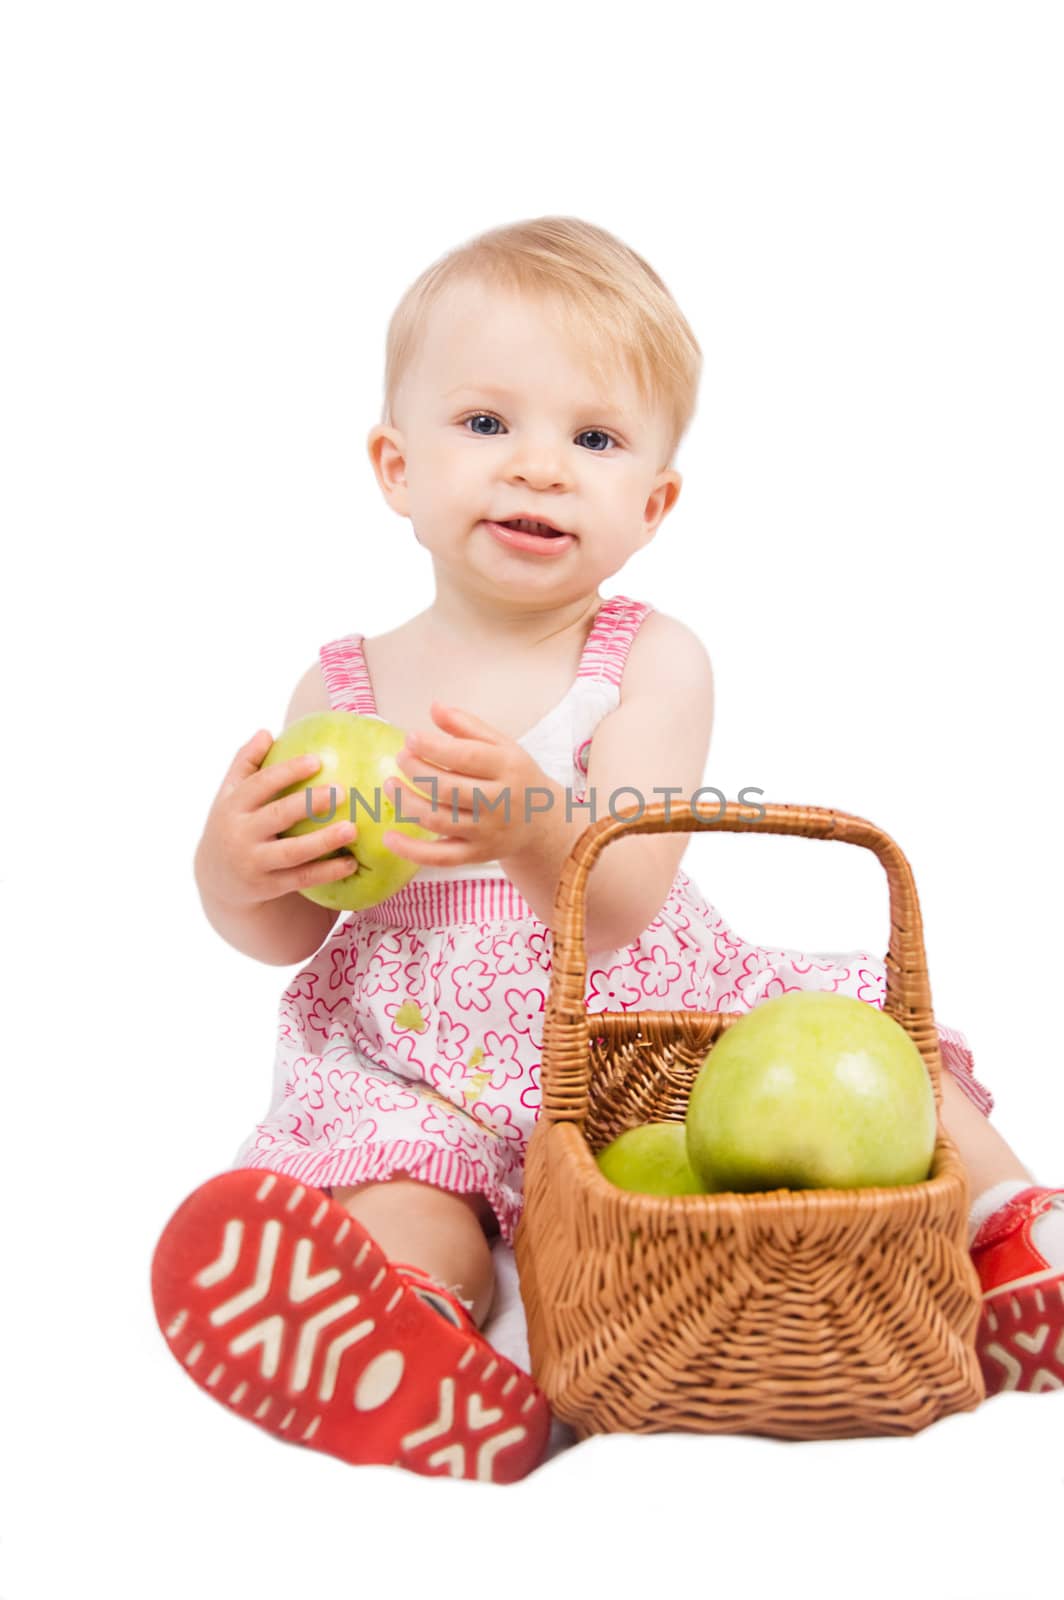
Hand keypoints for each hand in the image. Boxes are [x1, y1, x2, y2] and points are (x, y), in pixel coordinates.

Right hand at [194, 729, 362, 907]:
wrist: (217, 880)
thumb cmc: (233, 824)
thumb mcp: (229, 795)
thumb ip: (245, 764)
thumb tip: (266, 732)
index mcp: (233, 806)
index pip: (260, 784)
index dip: (287, 771)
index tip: (317, 760)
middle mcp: (240, 834)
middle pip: (278, 816)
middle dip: (310, 803)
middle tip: (342, 791)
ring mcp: (253, 862)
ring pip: (292, 852)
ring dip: (323, 841)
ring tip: (353, 828)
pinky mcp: (268, 886)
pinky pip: (301, 878)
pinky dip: (326, 872)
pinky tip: (351, 863)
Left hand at [382, 702, 554, 868]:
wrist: (542, 823)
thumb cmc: (515, 776)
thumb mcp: (502, 745)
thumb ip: (467, 726)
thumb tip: (434, 708)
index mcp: (508, 768)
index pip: (466, 757)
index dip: (433, 747)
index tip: (410, 738)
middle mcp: (499, 802)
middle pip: (448, 789)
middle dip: (416, 772)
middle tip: (400, 758)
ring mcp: (487, 832)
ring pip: (439, 820)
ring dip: (407, 803)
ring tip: (390, 785)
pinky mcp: (476, 855)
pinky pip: (440, 858)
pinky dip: (412, 851)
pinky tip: (389, 837)